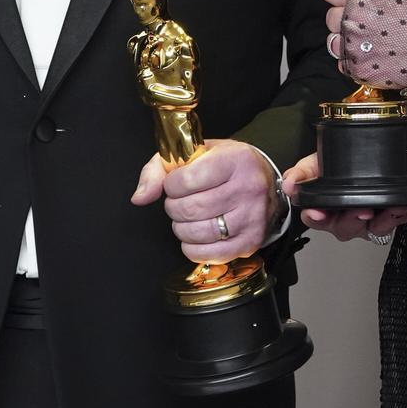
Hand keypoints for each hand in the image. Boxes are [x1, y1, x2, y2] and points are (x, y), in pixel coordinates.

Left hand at [130, 140, 280, 263]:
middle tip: (179, 202)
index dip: (171, 185)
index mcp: (236, 160)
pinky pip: (207, 254)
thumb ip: (160, 169)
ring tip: (188, 218)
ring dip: (181, 228)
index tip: (176, 184)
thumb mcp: (196, 154)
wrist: (266, 183)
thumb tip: (140, 197)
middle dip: (174, 208)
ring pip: (197, 232)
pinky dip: (192, 247)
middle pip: (190, 209)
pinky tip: (196, 235)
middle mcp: (249, 188)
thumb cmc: (227, 167)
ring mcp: (252, 217)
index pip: (186, 180)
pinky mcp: (251, 242)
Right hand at [281, 152, 406, 242]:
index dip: (317, 218)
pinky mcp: (392, 216)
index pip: (317, 219)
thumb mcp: (313, 166)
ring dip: (389, 218)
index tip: (319, 214)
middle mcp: (347, 220)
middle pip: (348, 227)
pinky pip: (406, 218)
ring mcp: (370, 221)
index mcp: (325, 211)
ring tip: (398, 207)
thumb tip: (289, 184)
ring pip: (378, 227)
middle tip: (362, 209)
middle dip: (355, 219)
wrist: (351, 163)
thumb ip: (301, 174)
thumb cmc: (329, 170)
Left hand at [319, 0, 406, 88]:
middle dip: (344, 16)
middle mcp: (351, 22)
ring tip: (367, 41)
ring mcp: (353, 49)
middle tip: (363, 19)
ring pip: (333, 43)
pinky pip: (345, 65)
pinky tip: (374, 56)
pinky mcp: (360, 71)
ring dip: (346, 41)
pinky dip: (356, 61)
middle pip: (330, 17)